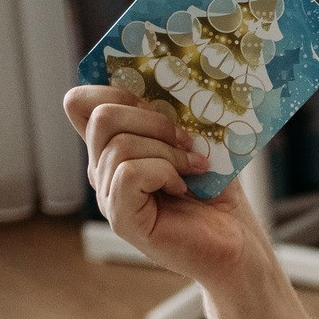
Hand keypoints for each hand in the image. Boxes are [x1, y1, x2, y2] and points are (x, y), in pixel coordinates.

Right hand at [62, 85, 262, 284]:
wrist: (238, 242)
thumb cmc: (218, 193)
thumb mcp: (194, 141)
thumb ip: (171, 113)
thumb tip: (167, 76)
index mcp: (114, 147)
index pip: (80, 103)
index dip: (111, 90)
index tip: (156, 102)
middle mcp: (103, 170)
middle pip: (100, 117)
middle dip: (152, 120)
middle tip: (189, 141)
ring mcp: (110, 196)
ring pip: (119, 145)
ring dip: (168, 151)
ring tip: (195, 168)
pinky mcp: (122, 219)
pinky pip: (129, 173)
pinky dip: (164, 172)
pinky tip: (183, 188)